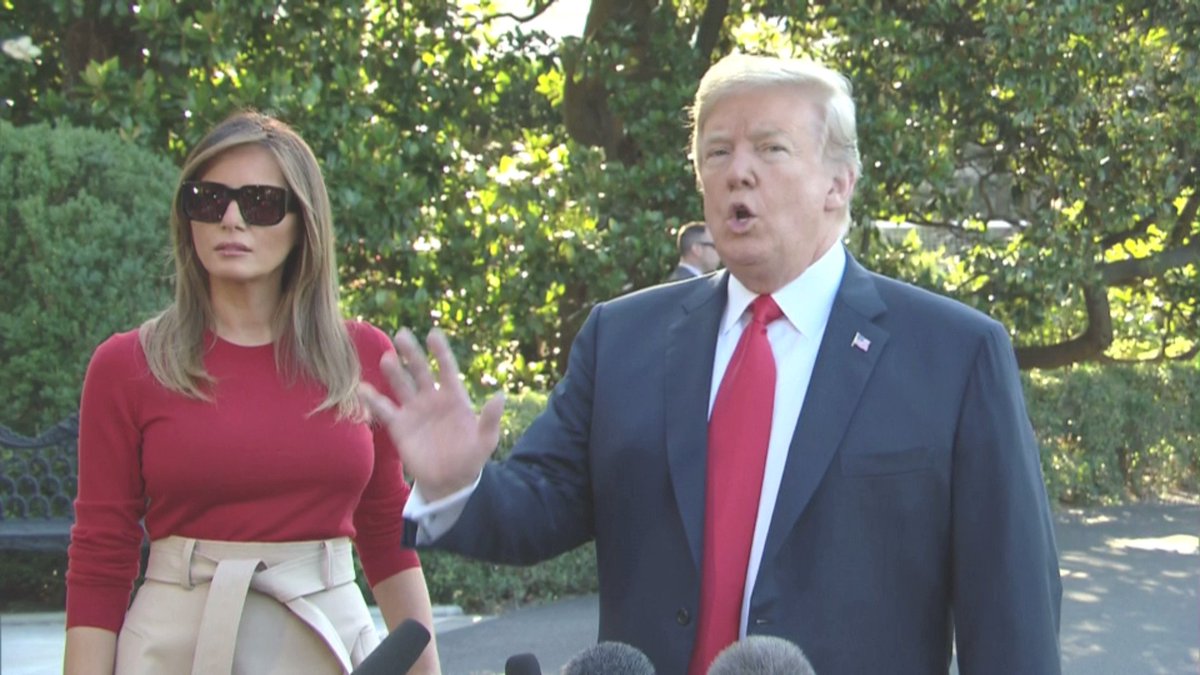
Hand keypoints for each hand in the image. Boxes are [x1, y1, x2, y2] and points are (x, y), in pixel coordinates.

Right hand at [358, 328, 504, 500]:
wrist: (449, 481)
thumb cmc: (470, 457)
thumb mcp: (485, 440)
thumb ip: (490, 418)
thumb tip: (500, 396)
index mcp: (454, 397)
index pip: (447, 368)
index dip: (440, 352)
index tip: (433, 334)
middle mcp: (432, 398)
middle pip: (420, 371)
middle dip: (411, 354)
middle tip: (402, 335)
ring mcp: (414, 411)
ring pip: (401, 385)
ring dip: (393, 372)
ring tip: (387, 358)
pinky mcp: (399, 426)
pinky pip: (384, 410)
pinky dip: (373, 400)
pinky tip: (362, 389)